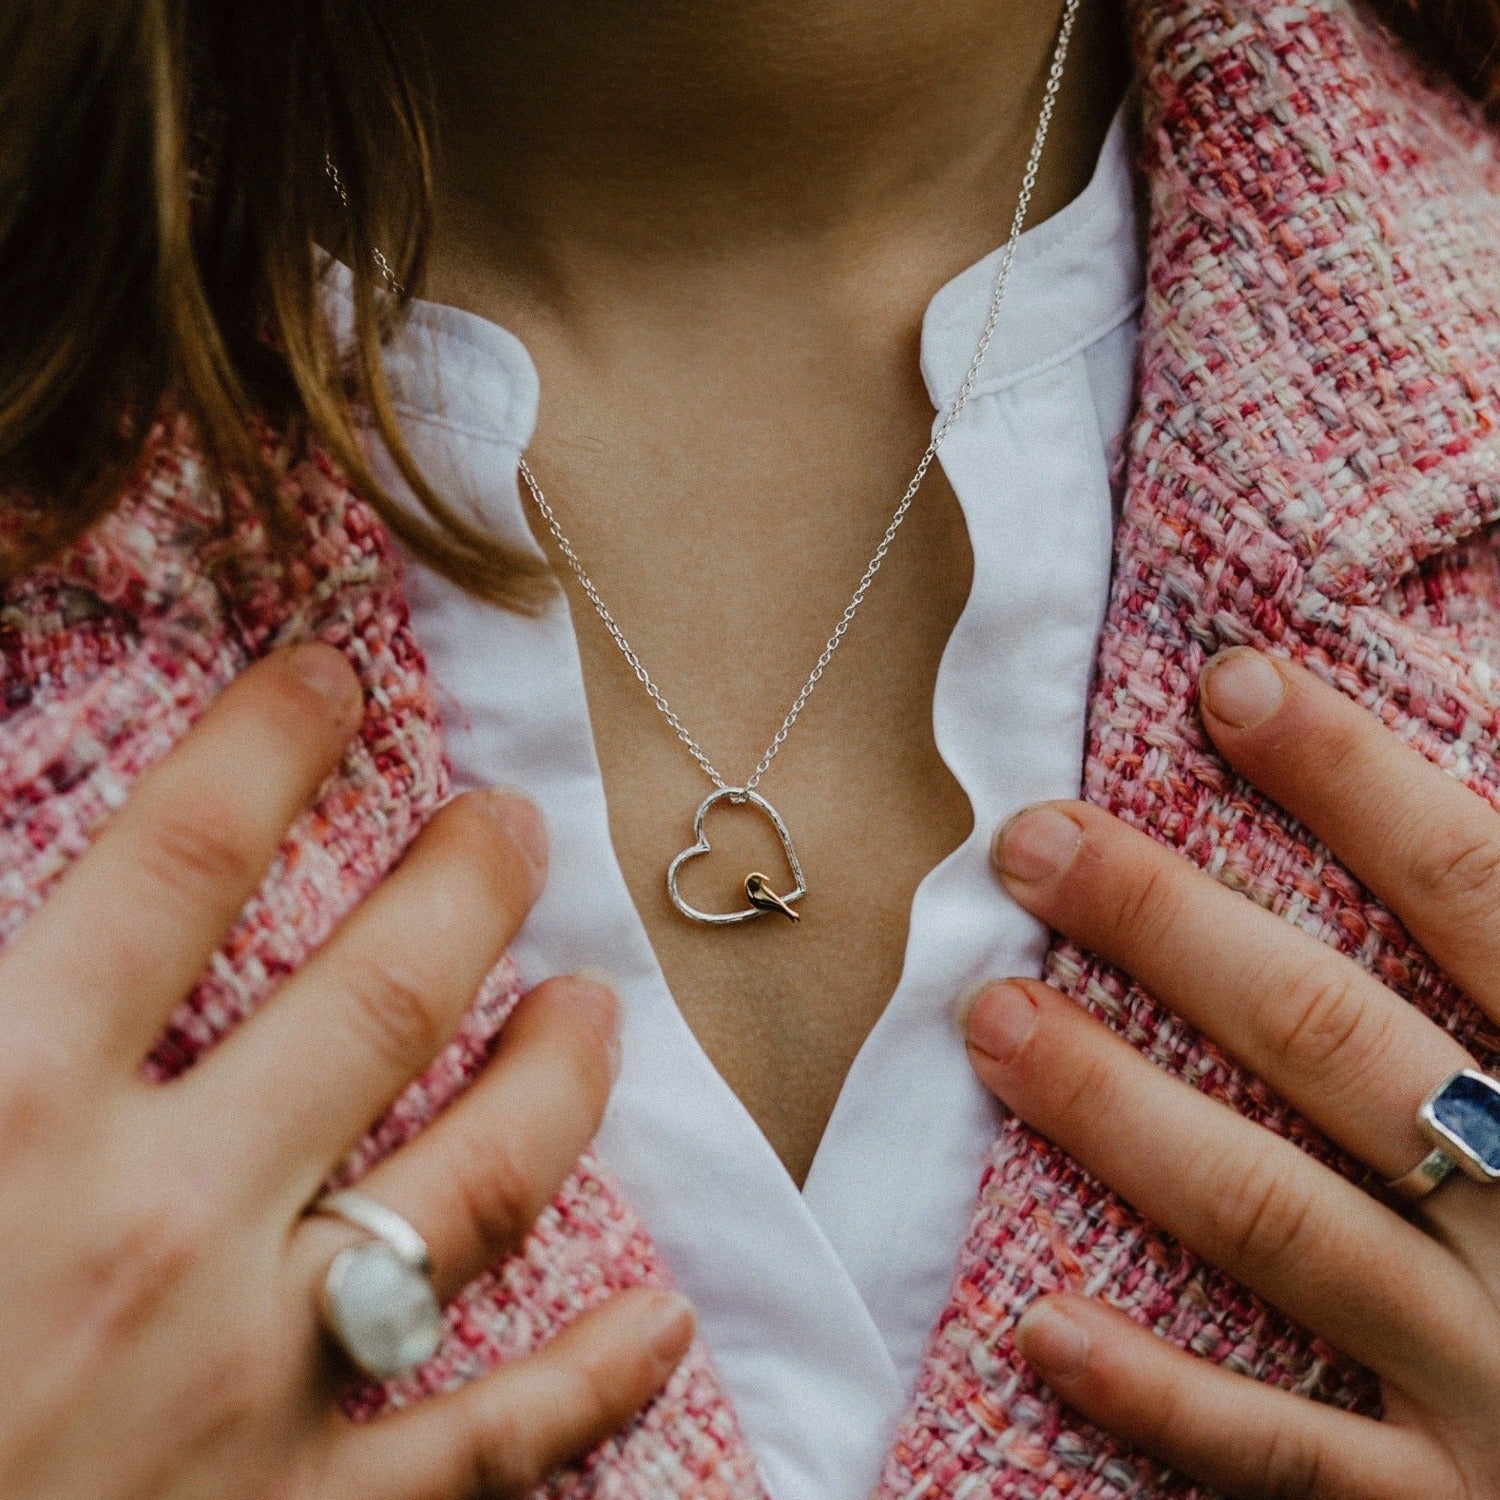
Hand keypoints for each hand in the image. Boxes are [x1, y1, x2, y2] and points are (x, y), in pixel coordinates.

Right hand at [0, 645, 692, 1499]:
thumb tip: (27, 918)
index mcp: (2, 1109)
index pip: (180, 859)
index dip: (270, 742)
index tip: (333, 678)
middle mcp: (157, 1227)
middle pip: (377, 997)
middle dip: (464, 887)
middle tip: (511, 829)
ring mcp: (248, 1387)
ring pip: (477, 1184)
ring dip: (558, 1076)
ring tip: (596, 1004)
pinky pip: (488, 1447)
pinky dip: (590, 1383)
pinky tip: (661, 1320)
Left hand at [964, 648, 1499, 1499]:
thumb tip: (1487, 737)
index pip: (1483, 892)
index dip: (1355, 778)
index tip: (1228, 683)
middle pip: (1338, 1039)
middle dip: (1174, 927)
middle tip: (1031, 844)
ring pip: (1283, 1221)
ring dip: (1123, 1114)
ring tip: (992, 1017)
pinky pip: (1292, 1463)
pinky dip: (1165, 1394)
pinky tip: (1040, 1321)